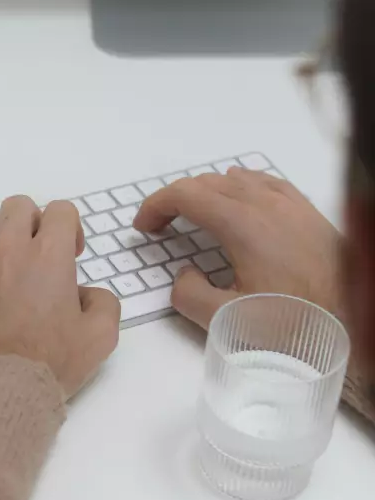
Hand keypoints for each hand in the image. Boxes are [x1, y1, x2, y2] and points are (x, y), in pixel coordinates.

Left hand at [0, 196, 121, 398]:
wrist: (2, 387)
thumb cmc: (52, 362)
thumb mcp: (100, 336)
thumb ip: (103, 301)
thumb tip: (85, 292)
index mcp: (49, 255)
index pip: (60, 210)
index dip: (69, 228)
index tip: (68, 256)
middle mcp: (8, 249)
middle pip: (18, 206)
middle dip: (32, 224)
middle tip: (36, 256)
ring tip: (0, 266)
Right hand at [132, 168, 340, 328]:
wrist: (356, 316)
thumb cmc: (296, 321)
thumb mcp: (229, 320)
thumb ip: (189, 295)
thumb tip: (184, 275)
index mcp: (241, 224)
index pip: (184, 195)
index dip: (155, 206)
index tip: (144, 228)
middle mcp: (264, 203)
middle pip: (206, 183)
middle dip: (176, 200)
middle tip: (162, 227)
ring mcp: (290, 203)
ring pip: (235, 178)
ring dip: (206, 192)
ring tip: (195, 216)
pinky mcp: (308, 211)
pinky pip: (265, 181)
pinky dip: (240, 185)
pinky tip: (240, 199)